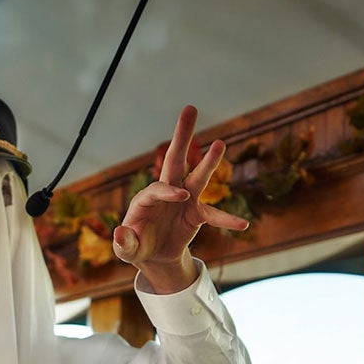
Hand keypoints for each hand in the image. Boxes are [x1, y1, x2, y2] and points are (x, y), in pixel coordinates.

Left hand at [112, 105, 249, 292]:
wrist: (152, 254)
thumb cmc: (136, 246)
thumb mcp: (126, 248)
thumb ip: (124, 242)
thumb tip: (120, 232)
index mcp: (146, 198)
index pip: (157, 189)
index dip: (169, 191)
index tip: (182, 195)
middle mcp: (166, 192)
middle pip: (175, 161)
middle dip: (182, 136)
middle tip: (190, 109)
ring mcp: (184, 200)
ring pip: (198, 178)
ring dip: (209, 162)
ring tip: (220, 143)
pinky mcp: (196, 213)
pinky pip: (214, 216)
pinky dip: (227, 220)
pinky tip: (243, 224)